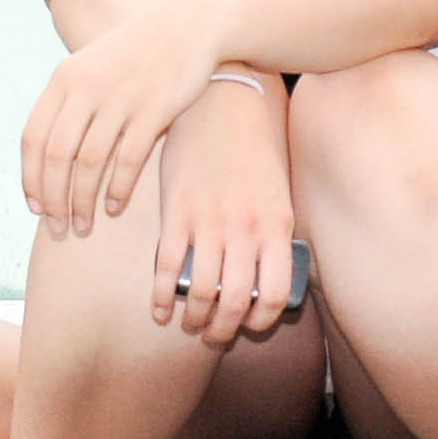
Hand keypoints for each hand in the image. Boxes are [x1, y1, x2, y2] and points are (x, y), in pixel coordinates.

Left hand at [19, 0, 224, 233]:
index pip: (33, 138)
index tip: (35, 208)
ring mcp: (119, 98)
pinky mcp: (153, 109)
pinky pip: (127, 159)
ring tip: (84, 226)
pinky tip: (115, 207)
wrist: (187, 26)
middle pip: (57, 156)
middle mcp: (86, 88)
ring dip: (83, 202)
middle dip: (54, 200)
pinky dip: (117, 189)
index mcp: (64, 79)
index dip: (30, 178)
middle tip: (59, 229)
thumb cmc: (136, 55)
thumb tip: (45, 155)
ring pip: (89, 163)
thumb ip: (67, 104)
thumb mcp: (91, 67)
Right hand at [146, 81, 298, 345]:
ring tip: (190, 323)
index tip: (249, 326)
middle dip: (222, 330)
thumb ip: (273, 233)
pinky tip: (160, 309)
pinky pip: (167, 268)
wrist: (222, 103)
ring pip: (200, 291)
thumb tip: (266, 278)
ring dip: (194, 318)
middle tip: (213, 335)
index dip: (261, 320)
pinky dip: (162, 297)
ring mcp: (209, 221)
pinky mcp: (176, 212)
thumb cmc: (252, 148)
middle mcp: (245, 227)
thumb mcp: (277, 191)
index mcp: (276, 223)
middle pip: (235, 301)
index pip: (275, 293)